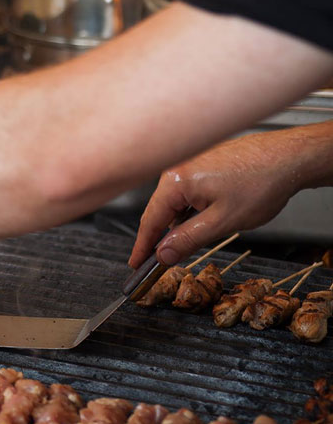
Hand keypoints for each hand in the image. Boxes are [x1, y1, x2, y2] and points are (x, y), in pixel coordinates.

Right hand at [128, 132, 307, 268]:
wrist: (287, 158)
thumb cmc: (260, 185)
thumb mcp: (222, 222)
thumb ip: (188, 239)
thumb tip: (162, 254)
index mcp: (176, 180)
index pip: (150, 220)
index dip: (142, 246)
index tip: (136, 265)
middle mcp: (178, 167)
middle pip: (159, 209)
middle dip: (157, 237)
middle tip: (154, 263)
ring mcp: (190, 162)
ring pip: (174, 201)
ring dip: (175, 223)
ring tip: (178, 246)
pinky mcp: (202, 162)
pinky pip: (186, 191)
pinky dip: (187, 210)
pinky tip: (197, 222)